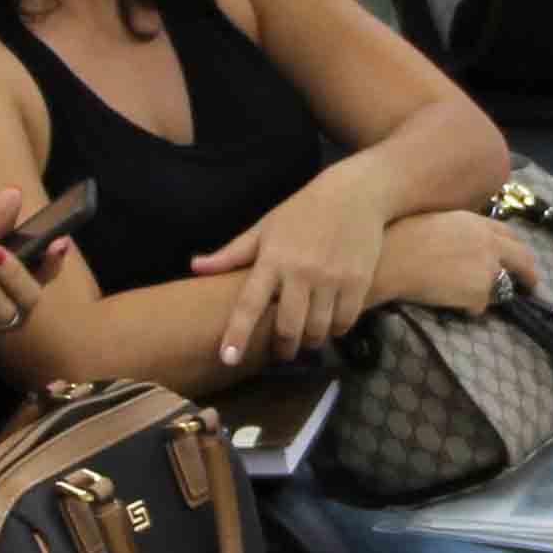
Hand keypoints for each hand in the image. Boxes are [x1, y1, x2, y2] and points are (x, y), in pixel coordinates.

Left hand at [192, 169, 392, 365]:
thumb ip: (231, 254)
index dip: (237, 333)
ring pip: (318, 330)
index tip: (228, 358)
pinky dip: (336, 330)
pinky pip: (344, 321)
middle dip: (283, 348)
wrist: (355, 193)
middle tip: (282, 352)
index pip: (249, 303)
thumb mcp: (264, 227)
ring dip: (310, 342)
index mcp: (272, 259)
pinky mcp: (357, 281)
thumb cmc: (303, 211)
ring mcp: (331, 278)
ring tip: (307, 338)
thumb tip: (195, 266)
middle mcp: (301, 271)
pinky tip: (331, 324)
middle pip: (287, 327)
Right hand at [384, 209, 539, 310]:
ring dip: (488, 293)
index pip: (508, 233)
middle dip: (529, 274)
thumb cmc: (401, 237)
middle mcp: (489, 244)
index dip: (514, 247)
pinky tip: (446, 300)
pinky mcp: (479, 293)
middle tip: (530, 286)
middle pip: (523, 259)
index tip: (516, 257)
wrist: (391, 259)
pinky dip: (467, 307)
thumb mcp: (437, 222)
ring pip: (500, 287)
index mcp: (477, 223)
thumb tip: (465, 246)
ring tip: (463, 296)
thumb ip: (460, 232)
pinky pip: (479, 306)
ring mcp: (487, 269)